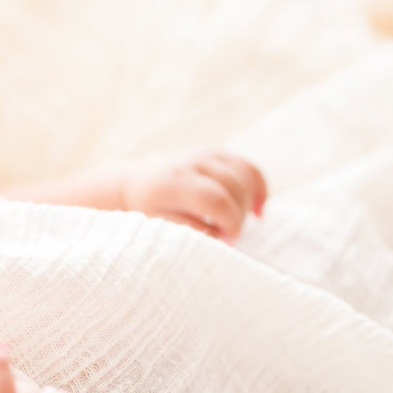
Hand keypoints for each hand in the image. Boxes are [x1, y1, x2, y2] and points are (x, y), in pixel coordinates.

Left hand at [118, 148, 268, 241]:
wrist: (134, 184)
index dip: (230, 222)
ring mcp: (204, 154)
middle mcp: (190, 163)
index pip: (215, 200)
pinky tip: (257, 210)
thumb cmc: (148, 211)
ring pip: (244, 175)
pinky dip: (258, 187)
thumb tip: (222, 234)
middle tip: (229, 234)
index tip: (229, 239)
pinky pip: (247, 166)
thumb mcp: (160, 224)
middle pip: (234, 186)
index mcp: (173, 182)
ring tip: (236, 222)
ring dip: (249, 202)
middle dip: (239, 215)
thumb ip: (191, 229)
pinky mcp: (216, 153)